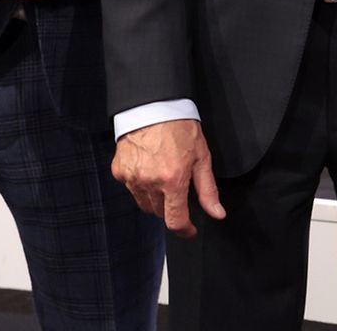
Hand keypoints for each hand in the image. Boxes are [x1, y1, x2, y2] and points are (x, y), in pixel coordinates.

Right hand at [111, 119, 224, 237]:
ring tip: (163, 175)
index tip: (190, 229)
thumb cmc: (181, 128)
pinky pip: (131, 188)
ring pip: (144, 203)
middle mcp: (149, 182)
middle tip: (178, 189)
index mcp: (172, 180)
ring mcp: (131, 177)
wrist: (153, 106)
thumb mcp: (202, 157)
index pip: (175, 220)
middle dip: (171, 208)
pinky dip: (141, 185)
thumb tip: (217, 213)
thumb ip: (208, 190)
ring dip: (155, 198)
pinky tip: (149, 168)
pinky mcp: (119, 171)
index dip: (184, 230)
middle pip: (159, 213)